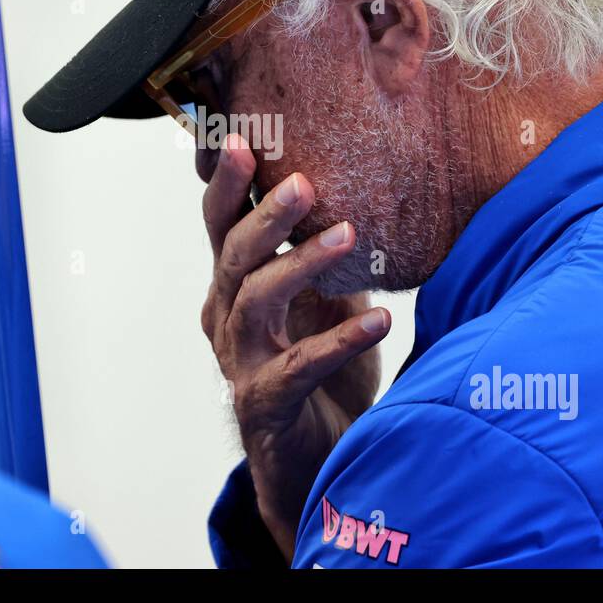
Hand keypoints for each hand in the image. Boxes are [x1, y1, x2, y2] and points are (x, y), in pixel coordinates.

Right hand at [200, 134, 389, 558]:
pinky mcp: (264, 404)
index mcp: (235, 289)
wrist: (319, 464)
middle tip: (304, 182)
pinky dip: (340, 340)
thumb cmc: (320, 378)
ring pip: (256, 300)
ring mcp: (241, 363)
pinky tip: (380, 319)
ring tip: (350, 235)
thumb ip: (327, 260)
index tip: (239, 138)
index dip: (227, 184)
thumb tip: (358, 198)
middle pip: (232, 256)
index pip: (221, 227)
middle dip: (265, 216)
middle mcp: (227, 320)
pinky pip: (298, 366)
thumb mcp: (325, 305)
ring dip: (302, 264)